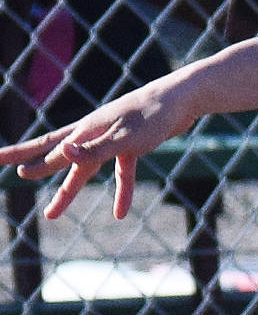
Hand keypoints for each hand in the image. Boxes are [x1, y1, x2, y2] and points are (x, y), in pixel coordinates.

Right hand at [0, 76, 196, 219]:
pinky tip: (120, 213)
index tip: (3, 163)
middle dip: (36, 165)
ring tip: (52, 212)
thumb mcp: (124, 138)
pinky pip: (122, 172)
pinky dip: (122, 190)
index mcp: (87, 130)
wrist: (183, 100)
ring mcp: (112, 140)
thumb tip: (61, 153)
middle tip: (13, 173)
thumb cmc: (153, 116)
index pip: (49, 147)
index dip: (26, 156)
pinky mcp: (132, 145)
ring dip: (69, 190)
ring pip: (86, 169)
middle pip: (59, 155)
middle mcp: (94, 133)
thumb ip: (93, 149)